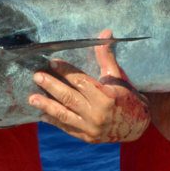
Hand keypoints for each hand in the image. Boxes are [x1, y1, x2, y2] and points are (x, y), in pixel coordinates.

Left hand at [28, 29, 149, 142]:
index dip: (66, 71)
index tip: (52, 62)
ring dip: (47, 106)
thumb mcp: (117, 76)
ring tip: (32, 98)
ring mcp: (92, 128)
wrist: (138, 125)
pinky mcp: (87, 137)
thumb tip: (105, 32)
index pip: (80, 81)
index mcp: (106, 96)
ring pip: (65, 115)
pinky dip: (55, 122)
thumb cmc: (127, 96)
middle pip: (69, 97)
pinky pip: (67, 128)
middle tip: (37, 76)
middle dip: (51, 86)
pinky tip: (42, 115)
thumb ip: (106, 57)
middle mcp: (98, 113)